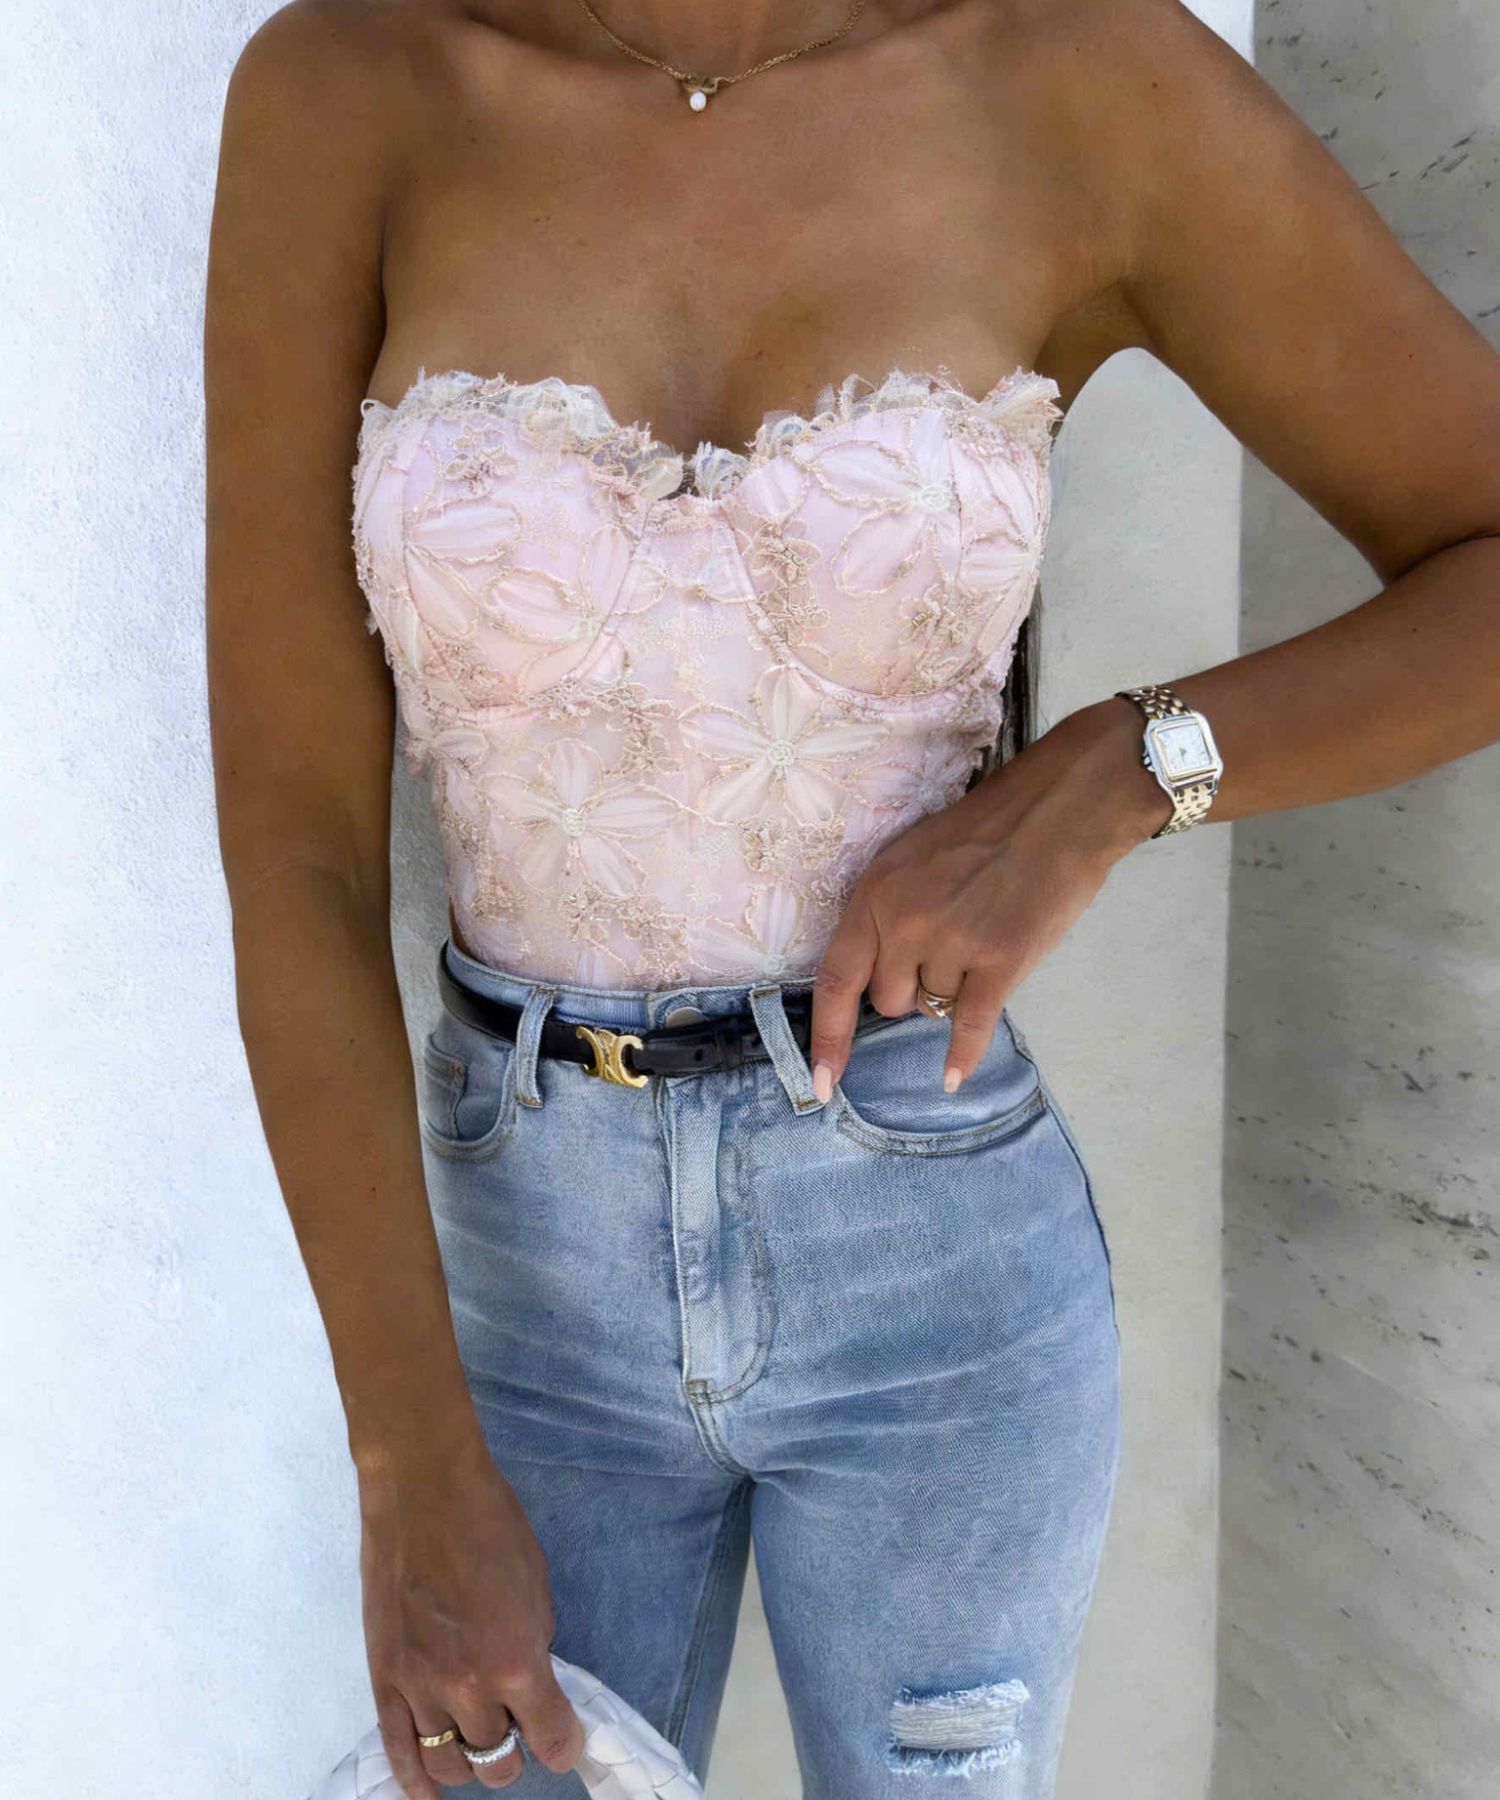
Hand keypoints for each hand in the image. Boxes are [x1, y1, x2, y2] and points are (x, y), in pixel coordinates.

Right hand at [358, 1436, 584, 1794]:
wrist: (424, 1490)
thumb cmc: (490, 1523)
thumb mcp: (537, 1583)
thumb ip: (533, 1641)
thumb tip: (529, 1677)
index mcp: (516, 1659)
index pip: (550, 1737)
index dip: (563, 1742)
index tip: (564, 1738)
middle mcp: (468, 1686)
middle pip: (497, 1758)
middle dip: (515, 1749)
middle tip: (518, 1724)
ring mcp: (419, 1686)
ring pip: (448, 1762)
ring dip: (470, 1761)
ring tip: (479, 1741)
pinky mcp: (384, 1679)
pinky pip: (397, 1750)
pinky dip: (414, 1779)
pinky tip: (428, 1792)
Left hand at [809, 699, 1167, 1093]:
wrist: (1055, 810)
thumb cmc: (983, 831)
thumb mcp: (910, 860)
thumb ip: (886, 915)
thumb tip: (882, 979)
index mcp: (874, 894)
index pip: (836, 980)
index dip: (827, 1037)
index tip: (821, 1083)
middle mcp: (904, 922)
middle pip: (889, 1002)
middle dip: (911, 991)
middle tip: (948, 951)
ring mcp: (952, 942)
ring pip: (935, 1007)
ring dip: (954, 990)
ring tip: (984, 938)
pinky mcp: (1000, 960)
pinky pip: (970, 1024)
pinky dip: (963, 1055)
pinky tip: (954, 1078)